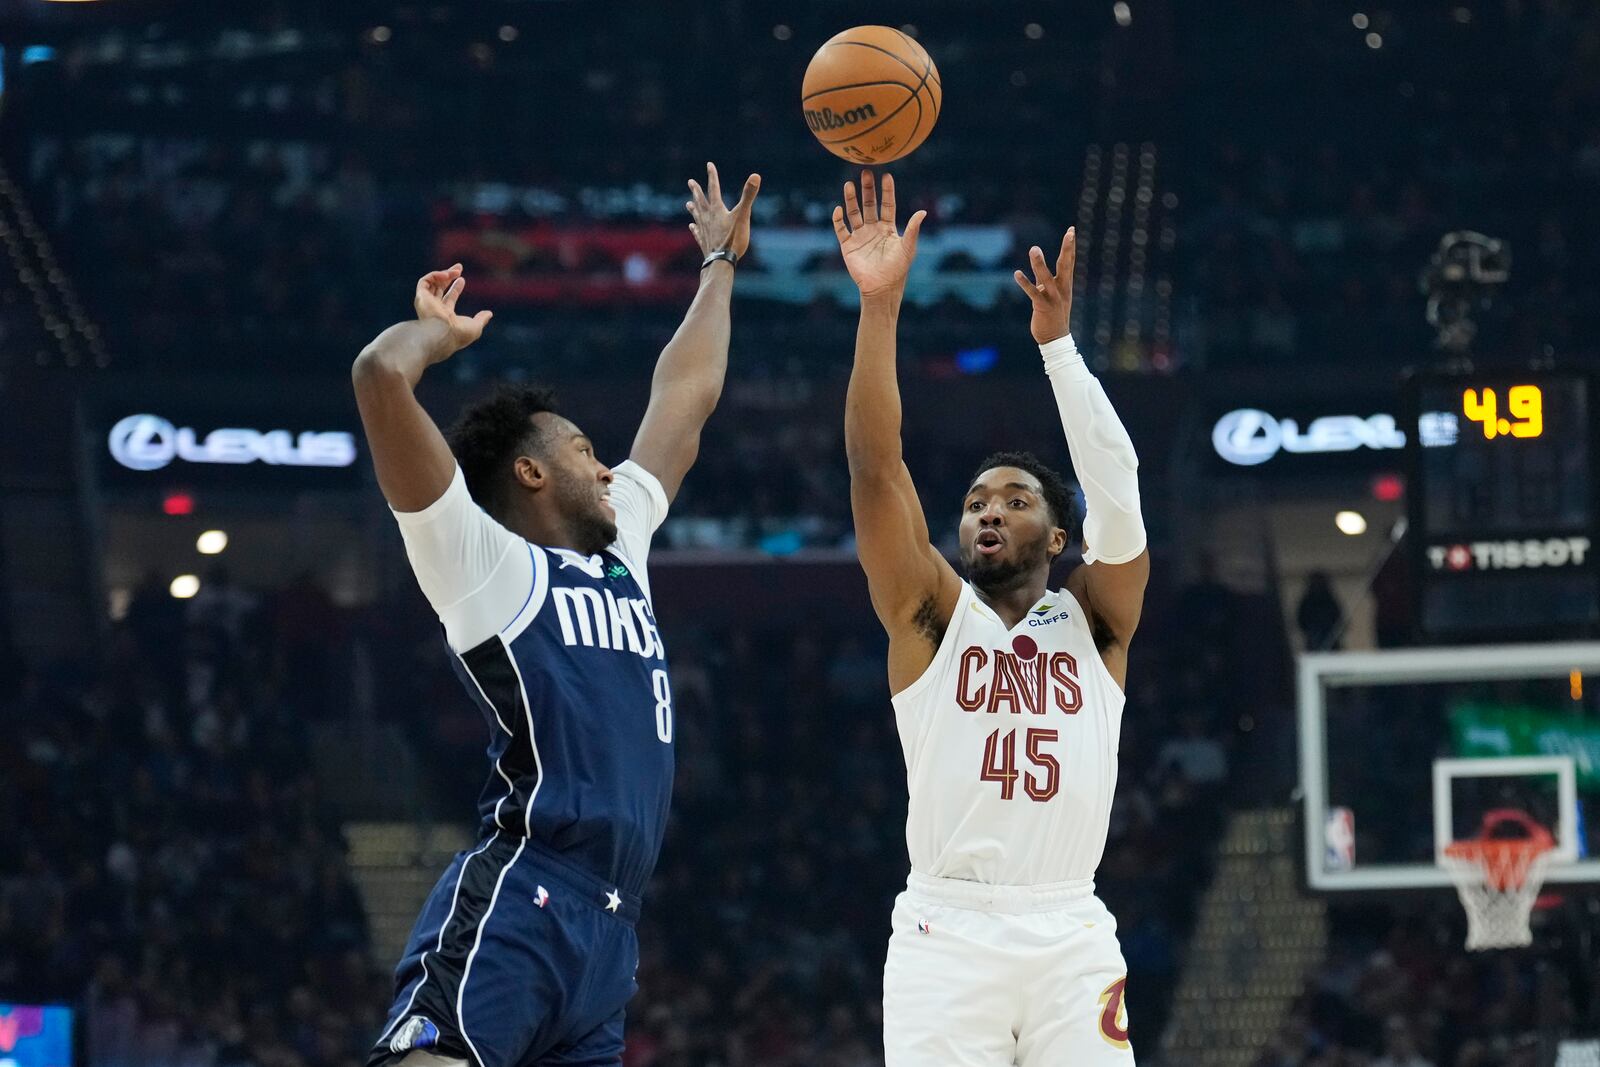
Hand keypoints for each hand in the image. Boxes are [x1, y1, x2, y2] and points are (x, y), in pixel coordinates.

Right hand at [413, 264, 492, 360]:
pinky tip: (446, 275)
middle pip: (439, 288)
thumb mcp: (475, 327)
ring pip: (431, 283)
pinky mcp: (421, 297)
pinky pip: (424, 282)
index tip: (462, 279)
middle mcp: (434, 308)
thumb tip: (489, 314)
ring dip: (444, 274)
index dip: (456, 287)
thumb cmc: (459, 334)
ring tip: (456, 271)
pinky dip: (435, 275)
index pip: (449, 298)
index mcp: (445, 316)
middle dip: (448, 276)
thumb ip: (481, 319)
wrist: (444, 335)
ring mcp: (426, 303)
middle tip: (459, 267)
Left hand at [687, 162, 760, 258]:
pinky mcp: (705, 243)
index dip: (712, 176)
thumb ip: (748, 196)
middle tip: (691, 182)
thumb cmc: (733, 239)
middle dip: (697, 191)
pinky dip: (695, 228)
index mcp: (717, 210)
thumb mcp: (743, 215)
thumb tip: (756, 175)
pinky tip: (692, 227)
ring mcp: (705, 231)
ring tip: (688, 204)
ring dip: (693, 209)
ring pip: (697, 216)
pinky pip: (698, 233)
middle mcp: (708, 218)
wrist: (721, 262)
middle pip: (701, 201)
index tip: (709, 165)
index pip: (714, 188)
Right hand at [832, 170, 926, 298]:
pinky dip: (838, 220)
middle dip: (867, 189)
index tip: (886, 175)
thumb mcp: (908, 248)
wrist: (882, 288)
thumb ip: (912, 229)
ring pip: (854, 213)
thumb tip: (923, 212)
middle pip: (869, 204)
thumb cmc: (898, 269)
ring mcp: (860, 236)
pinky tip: (838, 209)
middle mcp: (873, 229)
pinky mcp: (848, 246)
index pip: (887, 205)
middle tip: (865, 172)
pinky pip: (841, 229)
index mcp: (887, 228)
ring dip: (851, 199)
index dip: (887, 191)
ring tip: (849, 184)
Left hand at [1012, 229, 1076, 343]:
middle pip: (1066, 266)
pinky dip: (1025, 283)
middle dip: (1068, 249)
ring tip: (1034, 248)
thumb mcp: (1051, 295)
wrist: (1055, 339)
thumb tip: (1039, 270)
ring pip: (1047, 278)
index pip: (1069, 262)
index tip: (1071, 231)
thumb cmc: (1053, 316)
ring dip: (1040, 263)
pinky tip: (1017, 273)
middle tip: (1070, 233)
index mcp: (1065, 285)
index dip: (1070, 247)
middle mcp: (1062, 290)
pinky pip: (1033, 294)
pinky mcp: (1042, 307)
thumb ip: (1045, 282)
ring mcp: (1054, 299)